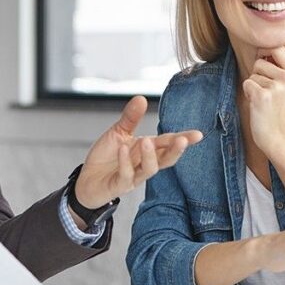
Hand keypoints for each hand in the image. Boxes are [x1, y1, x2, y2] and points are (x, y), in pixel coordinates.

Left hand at [75, 96, 202, 208]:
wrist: (86, 180)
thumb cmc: (106, 158)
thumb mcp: (118, 133)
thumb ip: (130, 118)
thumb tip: (141, 98)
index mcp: (147, 150)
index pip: (168, 144)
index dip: (184, 139)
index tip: (198, 134)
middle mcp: (144, 164)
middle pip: (166, 160)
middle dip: (176, 150)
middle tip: (182, 140)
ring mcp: (134, 176)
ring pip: (149, 169)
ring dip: (150, 155)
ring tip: (147, 141)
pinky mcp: (119, 185)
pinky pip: (126, 175)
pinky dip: (125, 162)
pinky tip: (123, 148)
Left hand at [242, 47, 284, 152]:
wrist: (280, 137)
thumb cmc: (279, 111)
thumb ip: (279, 68)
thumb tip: (262, 48)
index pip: (277, 47)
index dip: (265, 53)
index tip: (264, 64)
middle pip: (259, 61)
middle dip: (257, 74)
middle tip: (267, 92)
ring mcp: (276, 87)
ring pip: (252, 74)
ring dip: (253, 87)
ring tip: (264, 100)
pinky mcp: (263, 96)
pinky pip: (247, 83)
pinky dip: (249, 94)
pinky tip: (258, 105)